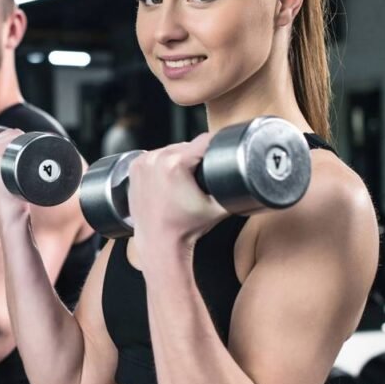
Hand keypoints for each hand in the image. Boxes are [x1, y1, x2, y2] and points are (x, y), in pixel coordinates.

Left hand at [127, 133, 227, 247]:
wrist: (159, 242)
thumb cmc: (186, 228)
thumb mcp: (218, 206)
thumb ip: (234, 186)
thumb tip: (250, 172)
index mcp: (175, 164)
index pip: (204, 141)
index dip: (216, 145)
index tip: (220, 151)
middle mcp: (155, 159)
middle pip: (186, 146)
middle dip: (195, 157)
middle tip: (200, 177)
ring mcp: (142, 162)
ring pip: (170, 150)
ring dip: (179, 158)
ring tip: (184, 180)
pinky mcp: (134, 167)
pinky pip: (155, 156)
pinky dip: (162, 163)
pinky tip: (168, 179)